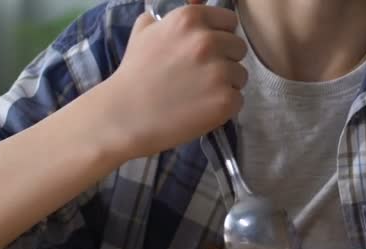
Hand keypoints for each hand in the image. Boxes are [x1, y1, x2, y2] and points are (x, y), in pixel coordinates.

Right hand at [100, 5, 247, 159]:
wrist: (125, 115)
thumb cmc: (132, 75)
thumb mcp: (142, 35)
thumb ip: (163, 21)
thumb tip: (169, 15)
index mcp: (190, 19)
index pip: (229, 21)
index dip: (220, 37)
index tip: (206, 53)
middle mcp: (208, 41)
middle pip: (239, 48)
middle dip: (225, 61)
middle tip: (201, 77)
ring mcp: (219, 71)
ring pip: (240, 75)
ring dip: (225, 85)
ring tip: (198, 95)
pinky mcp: (225, 100)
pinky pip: (237, 99)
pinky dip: (223, 107)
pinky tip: (201, 110)